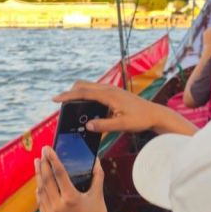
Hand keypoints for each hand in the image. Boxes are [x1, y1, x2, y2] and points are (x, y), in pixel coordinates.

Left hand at [35, 146, 108, 211]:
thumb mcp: (98, 195)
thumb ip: (97, 175)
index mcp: (71, 198)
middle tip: (42, 154)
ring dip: (39, 176)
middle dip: (43, 165)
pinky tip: (40, 183)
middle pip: (47, 180)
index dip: (53, 159)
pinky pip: (41, 203)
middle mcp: (59, 206)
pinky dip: (40, 192)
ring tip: (38, 164)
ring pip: (41, 191)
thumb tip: (96, 160)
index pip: (59, 173)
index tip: (48, 149)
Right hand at [54, 81, 197, 136]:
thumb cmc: (141, 119)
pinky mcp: (114, 93)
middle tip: (61, 104)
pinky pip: (96, 91)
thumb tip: (87, 126)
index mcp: (109, 95)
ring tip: (71, 107)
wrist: (155, 114)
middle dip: (70, 93)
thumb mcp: (122, 125)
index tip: (55, 99)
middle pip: (83, 85)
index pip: (83, 93)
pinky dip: (87, 97)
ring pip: (89, 87)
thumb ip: (104, 126)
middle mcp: (109, 89)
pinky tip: (87, 109)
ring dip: (79, 94)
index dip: (68, 96)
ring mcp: (112, 90)